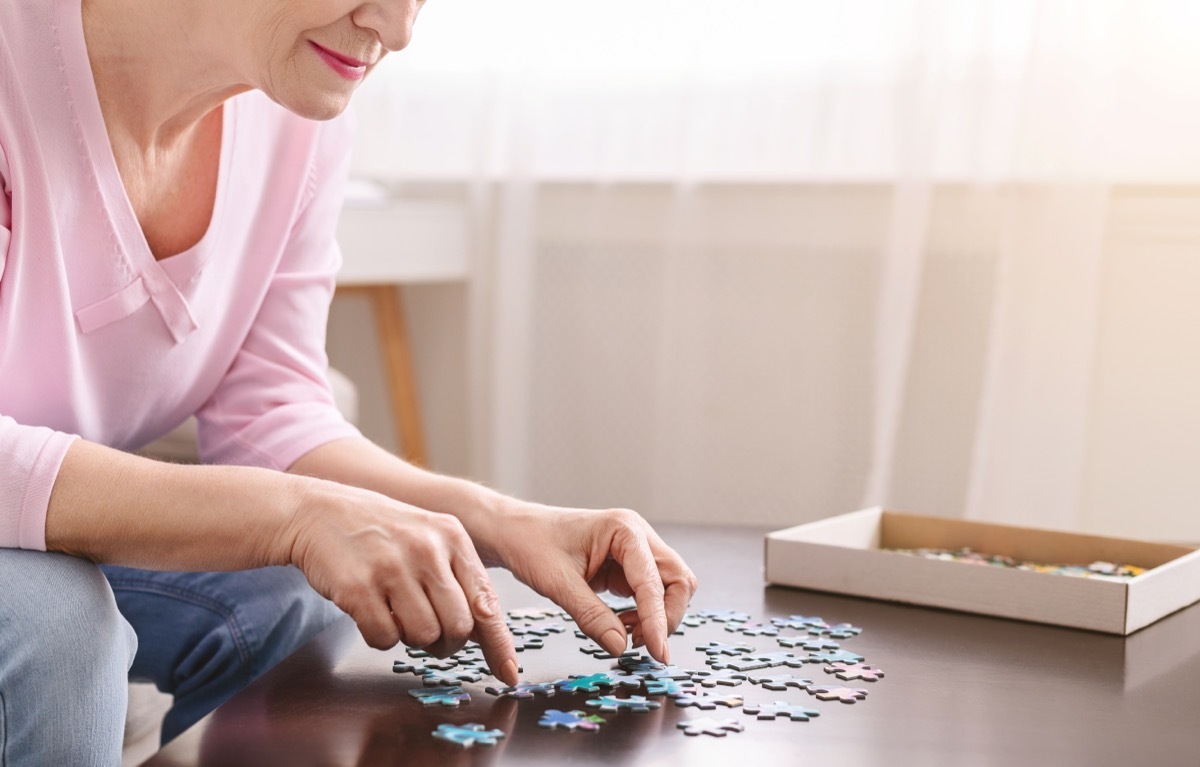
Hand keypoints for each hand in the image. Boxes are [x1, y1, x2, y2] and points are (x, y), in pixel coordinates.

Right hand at [282, 478, 519, 684]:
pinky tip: (372, 612)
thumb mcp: (429, 537)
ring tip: (396, 613)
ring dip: (410, 638)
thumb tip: (485, 629)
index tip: (508, 673)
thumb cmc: (381, 532)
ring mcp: (392, 567)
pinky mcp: (358, 587)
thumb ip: (458, 576)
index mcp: (452, 537)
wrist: (319, 512)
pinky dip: (380, 637)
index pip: (486, 602)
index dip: (498, 644)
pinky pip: (384, 639)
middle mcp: (427, 549)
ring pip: (423, 636)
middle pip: (457, 627)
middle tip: (429, 634)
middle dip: (446, 642)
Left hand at [488, 505, 697, 663]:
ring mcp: (635, 550)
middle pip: (678, 580)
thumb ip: (591, 616)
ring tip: (627, 635)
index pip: (654, 582)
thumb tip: (620, 647)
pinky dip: (644, 614)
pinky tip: (621, 625)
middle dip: (666, 616)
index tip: (658, 654)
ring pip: (669, 588)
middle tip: (642, 645)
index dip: (658, 620)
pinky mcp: (627, 565)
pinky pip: (650, 593)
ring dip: (657, 616)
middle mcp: (637, 536)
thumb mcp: (557, 584)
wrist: (513, 531)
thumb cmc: (530, 544)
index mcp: (624, 529)